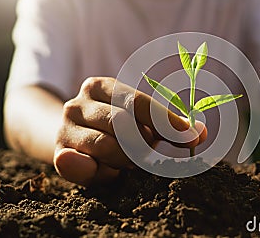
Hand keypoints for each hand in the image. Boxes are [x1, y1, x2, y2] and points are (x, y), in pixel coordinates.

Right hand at [54, 77, 206, 185]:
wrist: (72, 140)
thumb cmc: (115, 129)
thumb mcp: (139, 122)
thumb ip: (168, 126)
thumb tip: (201, 132)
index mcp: (102, 86)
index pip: (138, 102)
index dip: (167, 121)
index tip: (192, 137)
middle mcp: (78, 102)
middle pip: (122, 123)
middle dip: (144, 144)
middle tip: (151, 156)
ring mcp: (65, 128)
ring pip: (106, 145)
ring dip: (126, 160)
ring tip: (127, 161)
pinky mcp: (58, 154)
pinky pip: (81, 166)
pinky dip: (99, 172)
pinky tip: (107, 171)